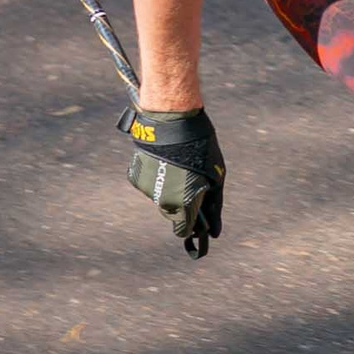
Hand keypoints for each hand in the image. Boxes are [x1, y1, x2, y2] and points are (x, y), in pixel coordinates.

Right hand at [117, 104, 225, 257]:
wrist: (171, 121)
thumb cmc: (200, 148)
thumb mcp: (216, 178)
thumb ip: (214, 206)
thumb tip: (216, 233)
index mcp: (184, 204)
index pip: (184, 231)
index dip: (193, 228)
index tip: (199, 225)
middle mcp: (163, 201)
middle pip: (173, 215)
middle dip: (183, 206)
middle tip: (194, 184)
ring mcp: (147, 189)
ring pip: (161, 199)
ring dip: (171, 190)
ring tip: (180, 167)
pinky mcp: (136, 177)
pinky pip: (150, 185)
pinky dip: (158, 178)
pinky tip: (165, 162)